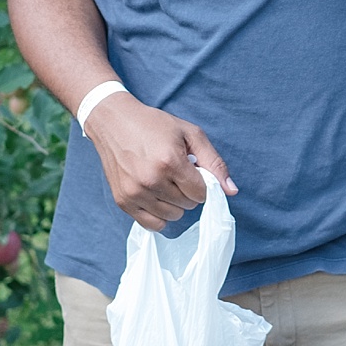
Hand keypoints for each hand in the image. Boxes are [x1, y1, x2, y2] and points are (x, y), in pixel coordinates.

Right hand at [84, 94, 235, 230]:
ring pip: (173, 216)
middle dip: (189, 191)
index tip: (193, 170)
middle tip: (176, 172)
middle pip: (188, 205)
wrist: (113, 121)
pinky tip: (157, 197)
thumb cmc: (154, 125)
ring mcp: (134, 193)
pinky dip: (160, 215)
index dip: (202, 183)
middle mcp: (150, 180)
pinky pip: (152, 224)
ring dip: (175, 203)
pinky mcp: (122, 201)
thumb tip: (231, 191)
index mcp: (169, 162)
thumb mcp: (191, 134)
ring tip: (165, 181)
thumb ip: (214, 163)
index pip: (201, 193)